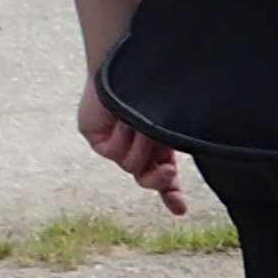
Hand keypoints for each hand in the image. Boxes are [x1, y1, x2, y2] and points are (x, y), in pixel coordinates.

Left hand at [78, 76, 185, 215]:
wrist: (128, 67)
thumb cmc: (153, 89)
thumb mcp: (169, 122)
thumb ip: (174, 143)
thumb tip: (178, 170)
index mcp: (157, 145)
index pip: (164, 178)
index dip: (171, 195)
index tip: (180, 210)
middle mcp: (135, 146)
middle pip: (146, 179)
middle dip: (158, 179)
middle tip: (169, 171)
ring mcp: (114, 144)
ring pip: (131, 165)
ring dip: (141, 146)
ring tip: (139, 123)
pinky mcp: (96, 137)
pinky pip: (111, 151)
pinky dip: (120, 137)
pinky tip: (120, 121)